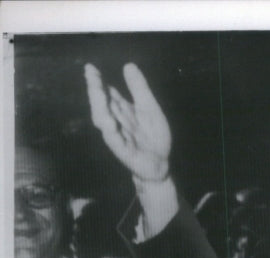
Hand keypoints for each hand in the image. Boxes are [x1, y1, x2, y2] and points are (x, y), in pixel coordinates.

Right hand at [85, 62, 171, 182]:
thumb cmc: (153, 136)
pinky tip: (109, 120)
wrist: (161, 163)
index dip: (97, 81)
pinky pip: (114, 140)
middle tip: (91, 73)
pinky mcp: (123, 151)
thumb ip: (139, 89)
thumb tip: (128, 65)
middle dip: (95, 89)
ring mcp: (117, 136)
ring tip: (97, 90)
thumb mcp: (149, 108)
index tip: (91, 68)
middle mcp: (115, 121)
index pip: (105, 93)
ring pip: (103, 120)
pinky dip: (110, 130)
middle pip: (101, 103)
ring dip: (99, 105)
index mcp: (120, 110)